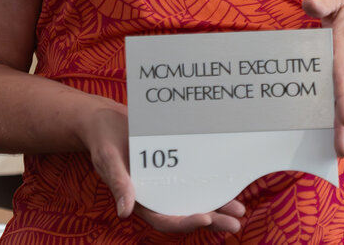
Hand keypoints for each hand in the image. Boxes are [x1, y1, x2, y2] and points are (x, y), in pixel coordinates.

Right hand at [80, 102, 244, 233]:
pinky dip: (209, 182)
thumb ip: (117, 182)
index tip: (205, 217)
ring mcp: (165, 180)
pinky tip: (228, 183)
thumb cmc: (103, 139)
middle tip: (235, 223)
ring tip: (240, 210)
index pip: (164, 218)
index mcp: (138, 198)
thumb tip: (125, 211)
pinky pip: (193, 177)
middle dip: (211, 219)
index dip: (184, 221)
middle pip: (184, 212)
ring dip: (216, 205)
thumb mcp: (107, 158)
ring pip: (193, 197)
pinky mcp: (172, 165)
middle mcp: (155, 193)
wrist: (105, 119)